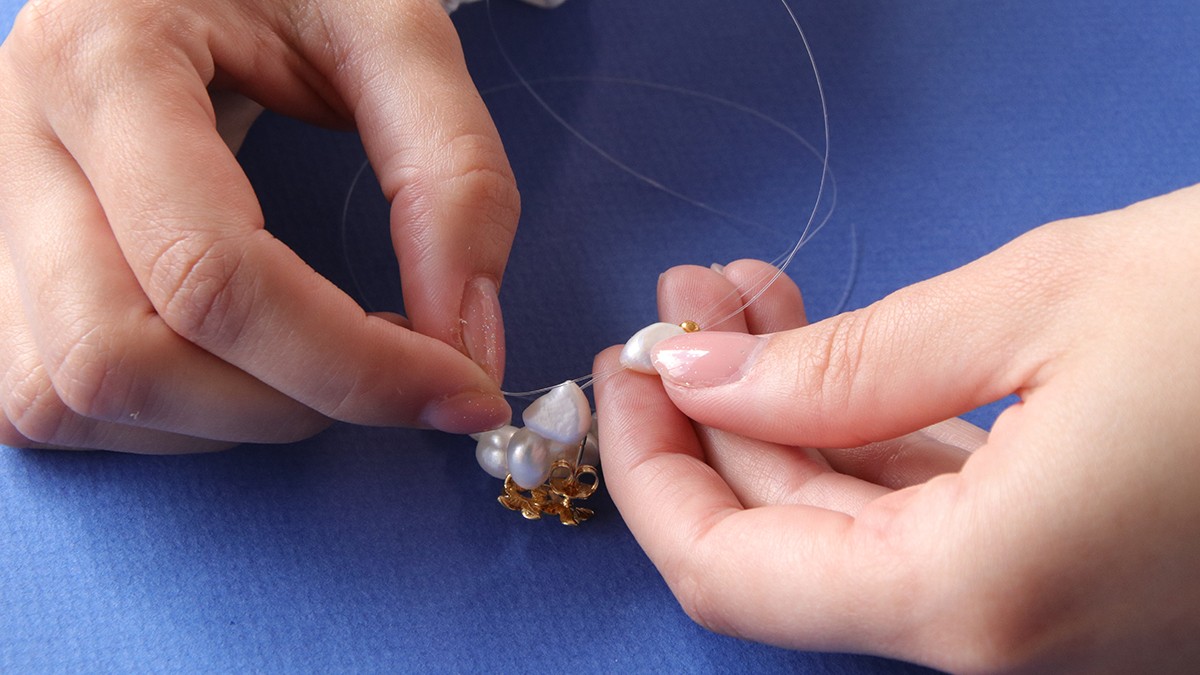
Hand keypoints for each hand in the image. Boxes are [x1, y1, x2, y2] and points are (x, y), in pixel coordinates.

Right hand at [0, 0, 516, 451]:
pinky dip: (168, 419)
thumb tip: (467, 347)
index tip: (462, 389)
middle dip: (287, 402)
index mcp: (105, 57)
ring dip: (226, 420)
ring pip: (70, 398)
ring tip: (319, 358)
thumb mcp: (393, 33)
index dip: (354, 365)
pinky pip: (50, 402)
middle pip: (121, 357)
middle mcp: (19, 144)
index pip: (212, 272)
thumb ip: (454, 176)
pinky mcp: (1, 270)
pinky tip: (244, 367)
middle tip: (390, 366)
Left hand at [595, 185, 1199, 671]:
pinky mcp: (1080, 566)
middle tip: (684, 301)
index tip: (622, 367)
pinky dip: (862, 430)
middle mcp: (1012, 638)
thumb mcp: (1040, 302)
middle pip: (783, 547)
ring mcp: (1052, 613)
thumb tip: (699, 378)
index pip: (733, 575)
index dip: (651, 472)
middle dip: (714, 416)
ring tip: (742, 296)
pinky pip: (930, 513)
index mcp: (986, 599)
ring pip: (853, 526)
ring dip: (783, 410)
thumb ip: (843, 363)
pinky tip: (825, 342)